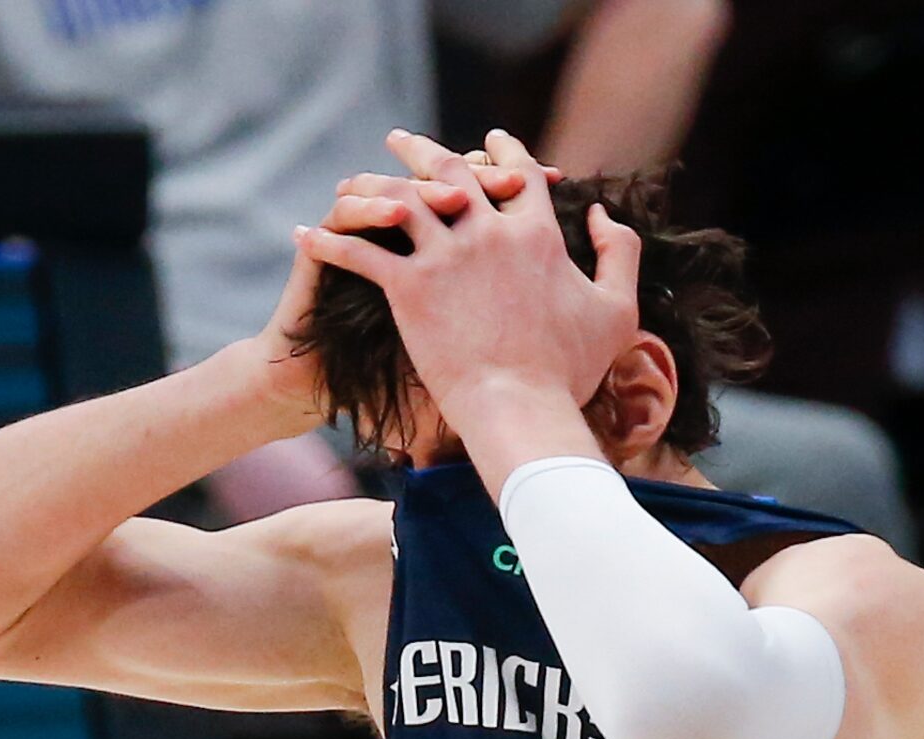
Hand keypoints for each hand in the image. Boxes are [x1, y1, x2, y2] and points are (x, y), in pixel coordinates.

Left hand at [293, 129, 636, 425]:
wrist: (522, 410)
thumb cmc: (571, 371)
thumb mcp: (617, 310)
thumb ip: (618, 254)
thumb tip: (599, 213)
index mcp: (538, 235)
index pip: (519, 174)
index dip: (506, 152)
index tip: (492, 142)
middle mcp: (488, 234)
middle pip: (450, 172)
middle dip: (425, 151)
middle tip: (402, 142)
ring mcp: (446, 258)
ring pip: (399, 200)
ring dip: (369, 184)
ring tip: (350, 182)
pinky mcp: (409, 289)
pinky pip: (359, 252)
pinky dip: (328, 240)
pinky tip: (304, 235)